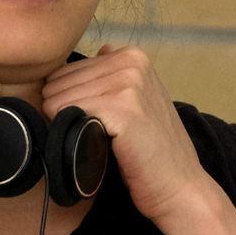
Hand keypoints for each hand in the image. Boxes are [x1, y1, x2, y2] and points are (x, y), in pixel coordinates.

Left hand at [40, 45, 209, 229]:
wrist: (179, 186)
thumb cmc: (152, 149)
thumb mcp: (141, 98)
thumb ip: (117, 72)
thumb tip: (102, 48)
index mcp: (133, 55)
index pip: (63, 72)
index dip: (69, 103)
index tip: (98, 123)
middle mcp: (132, 62)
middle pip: (56, 84)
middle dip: (65, 114)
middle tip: (96, 136)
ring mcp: (130, 83)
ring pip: (57, 100)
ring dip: (68, 127)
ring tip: (100, 141)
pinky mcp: (125, 108)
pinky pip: (68, 113)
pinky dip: (73, 134)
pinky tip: (101, 145)